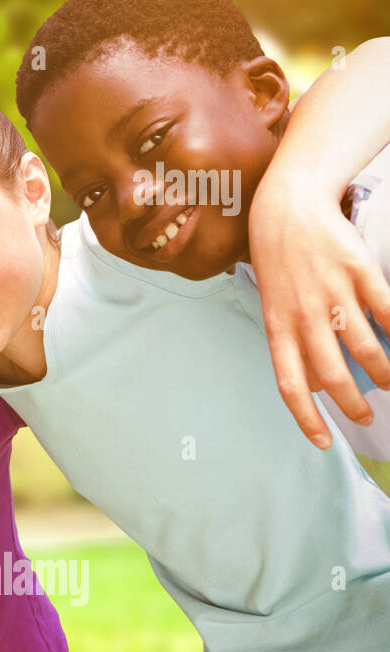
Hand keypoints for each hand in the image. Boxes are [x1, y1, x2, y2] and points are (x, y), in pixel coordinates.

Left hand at [250, 174, 389, 446]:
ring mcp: (333, 292)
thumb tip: (313, 382)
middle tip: (367, 417)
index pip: (289, 384)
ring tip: (388, 382)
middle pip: (332, 375)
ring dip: (382, 373)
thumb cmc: (280, 262)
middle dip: (353, 404)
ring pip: (367, 349)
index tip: (324, 442)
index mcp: (278, 325)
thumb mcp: (274, 304)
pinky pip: (389, 311)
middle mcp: (304, 313)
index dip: (307, 418)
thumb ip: (293, 340)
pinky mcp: (360, 271)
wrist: (286, 208)